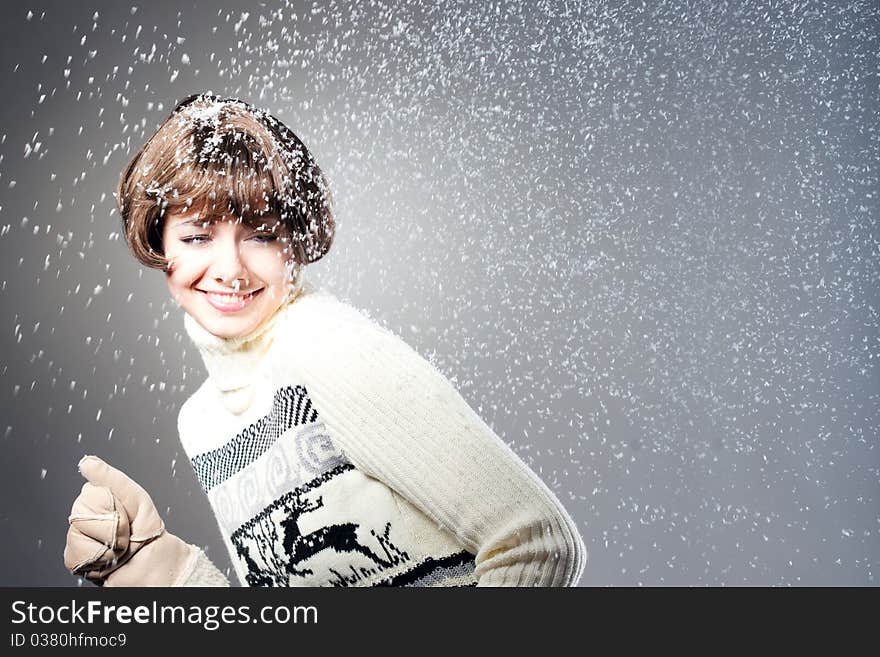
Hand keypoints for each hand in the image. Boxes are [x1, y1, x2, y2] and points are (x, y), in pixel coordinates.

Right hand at [63, 455, 197, 585]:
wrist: (151, 562)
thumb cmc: (145, 530)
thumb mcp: (134, 498)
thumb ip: (110, 478)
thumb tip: (87, 462)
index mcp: (97, 498)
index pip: (90, 492)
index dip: (113, 504)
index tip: (127, 513)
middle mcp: (83, 516)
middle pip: (81, 510)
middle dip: (112, 523)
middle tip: (124, 532)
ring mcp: (77, 536)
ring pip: (78, 531)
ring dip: (106, 541)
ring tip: (117, 545)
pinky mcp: (74, 558)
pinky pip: (76, 552)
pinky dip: (97, 557)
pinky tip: (106, 558)